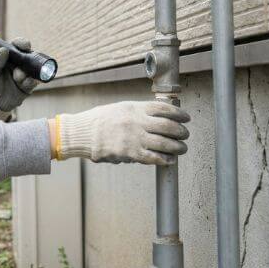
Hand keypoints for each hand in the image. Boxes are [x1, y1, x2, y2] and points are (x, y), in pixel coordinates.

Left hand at [0, 37, 40, 120]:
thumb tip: (4, 49)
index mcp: (8, 58)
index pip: (17, 46)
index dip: (22, 43)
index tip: (23, 45)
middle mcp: (18, 64)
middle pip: (29, 55)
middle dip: (28, 58)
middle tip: (20, 65)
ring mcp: (25, 74)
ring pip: (33, 69)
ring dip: (26, 73)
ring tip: (17, 79)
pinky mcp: (29, 86)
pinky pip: (34, 81)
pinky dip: (30, 82)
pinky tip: (22, 85)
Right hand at [51, 101, 189, 165]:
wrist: (82, 133)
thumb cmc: (100, 120)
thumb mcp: (121, 108)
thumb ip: (139, 112)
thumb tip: (159, 117)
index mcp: (135, 108)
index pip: (165, 109)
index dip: (179, 114)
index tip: (186, 118)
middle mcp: (137, 121)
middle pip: (169, 126)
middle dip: (181, 132)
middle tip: (185, 134)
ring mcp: (134, 138)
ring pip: (165, 143)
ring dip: (177, 147)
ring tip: (182, 148)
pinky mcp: (130, 153)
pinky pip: (154, 158)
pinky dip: (165, 160)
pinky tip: (169, 160)